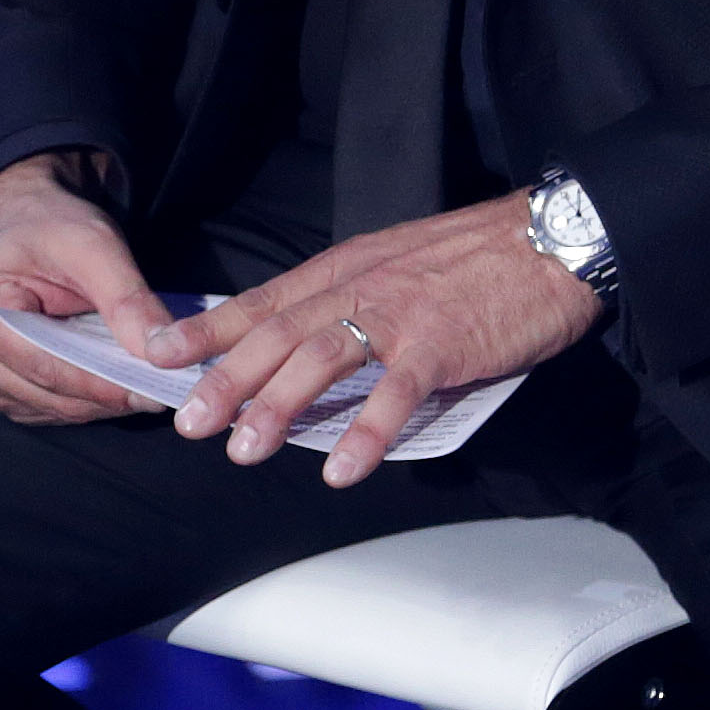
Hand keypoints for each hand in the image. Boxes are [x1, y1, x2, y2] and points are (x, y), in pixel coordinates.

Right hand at [0, 154, 163, 424]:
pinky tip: (111, 378)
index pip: (49, 368)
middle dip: (110, 394)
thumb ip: (126, 299)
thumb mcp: (93, 245)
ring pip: (55, 410)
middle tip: (164, 387)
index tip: (158, 391)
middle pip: (52, 395)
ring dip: (102, 402)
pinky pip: (50, 411)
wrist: (18, 221)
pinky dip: (86, 401)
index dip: (106, 384)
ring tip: (141, 378)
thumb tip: (163, 355)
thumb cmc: (50, 227)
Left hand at [154, 196, 600, 484]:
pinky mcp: (444, 345)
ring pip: (320, 359)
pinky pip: (396, 394)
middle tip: (188, 423)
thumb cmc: (475, 259)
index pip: (261, 300)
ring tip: (245, 450)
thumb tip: (308, 346)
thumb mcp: (395, 264)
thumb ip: (352, 301)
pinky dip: (366, 433)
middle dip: (225, 379)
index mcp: (343, 269)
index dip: (207, 328)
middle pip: (276, 333)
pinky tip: (342, 470)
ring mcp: (399, 316)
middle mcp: (359, 287)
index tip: (158, 354)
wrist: (550, 240)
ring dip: (277, 406)